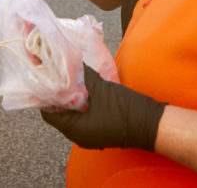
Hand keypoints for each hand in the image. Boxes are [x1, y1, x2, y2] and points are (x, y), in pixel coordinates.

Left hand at [41, 65, 164, 150]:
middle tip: (58, 78)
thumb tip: (70, 59)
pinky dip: (80, 107)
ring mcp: (89, 137)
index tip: (47, 79)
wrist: (150, 123)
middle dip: (58, 97)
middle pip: (59, 115)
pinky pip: (82, 120)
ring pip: (71, 117)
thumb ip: (83, 74)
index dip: (46, 96)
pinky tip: (84, 92)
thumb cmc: (124, 108)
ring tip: (70, 82)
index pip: (49, 113)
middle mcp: (78, 137)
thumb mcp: (101, 87)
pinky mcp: (98, 133)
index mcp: (75, 130)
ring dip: (70, 101)